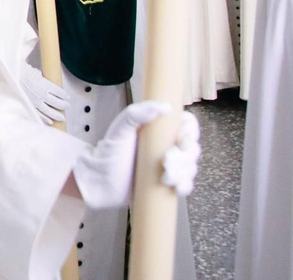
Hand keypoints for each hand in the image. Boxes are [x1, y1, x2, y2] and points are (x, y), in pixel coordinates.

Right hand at [20, 64, 68, 123]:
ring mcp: (34, 102)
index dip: (64, 95)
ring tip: (62, 118)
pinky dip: (45, 119)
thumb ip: (42, 79)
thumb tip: (46, 83)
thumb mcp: (35, 72)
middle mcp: (41, 94)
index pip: (59, 92)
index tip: (67, 97)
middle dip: (63, 105)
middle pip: (56, 103)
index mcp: (44, 84)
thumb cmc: (21, 71)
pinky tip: (50, 121)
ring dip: (56, 115)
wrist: (8, 76)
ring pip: (49, 111)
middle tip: (68, 106)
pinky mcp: (28, 106)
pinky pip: (38, 115)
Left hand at [71, 100, 199, 208]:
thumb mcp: (121, 128)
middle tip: (166, 161)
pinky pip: (186, 185)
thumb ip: (137, 113)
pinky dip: (185, 185)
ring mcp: (170, 166)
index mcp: (160, 130)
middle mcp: (168, 146)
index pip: (187, 125)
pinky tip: (176, 187)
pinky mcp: (168, 184)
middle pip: (192, 147)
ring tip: (165, 177)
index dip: (191, 131)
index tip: (181, 138)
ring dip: (183, 172)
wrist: (101, 181)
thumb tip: (165, 107)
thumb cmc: (110, 151)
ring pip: (190, 167)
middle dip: (184, 156)